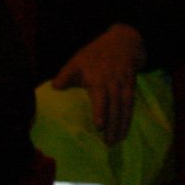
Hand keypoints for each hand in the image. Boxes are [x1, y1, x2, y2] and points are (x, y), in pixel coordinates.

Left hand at [51, 24, 146, 143]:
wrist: (123, 42)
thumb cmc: (95, 55)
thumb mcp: (78, 61)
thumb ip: (66, 75)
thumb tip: (54, 87)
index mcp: (98, 78)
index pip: (101, 96)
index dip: (101, 111)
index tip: (99, 125)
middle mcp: (112, 83)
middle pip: (114, 106)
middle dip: (112, 124)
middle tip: (108, 143)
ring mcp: (123, 85)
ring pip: (124, 107)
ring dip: (121, 125)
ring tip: (116, 141)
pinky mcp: (131, 87)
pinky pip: (131, 105)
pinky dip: (128, 119)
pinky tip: (125, 131)